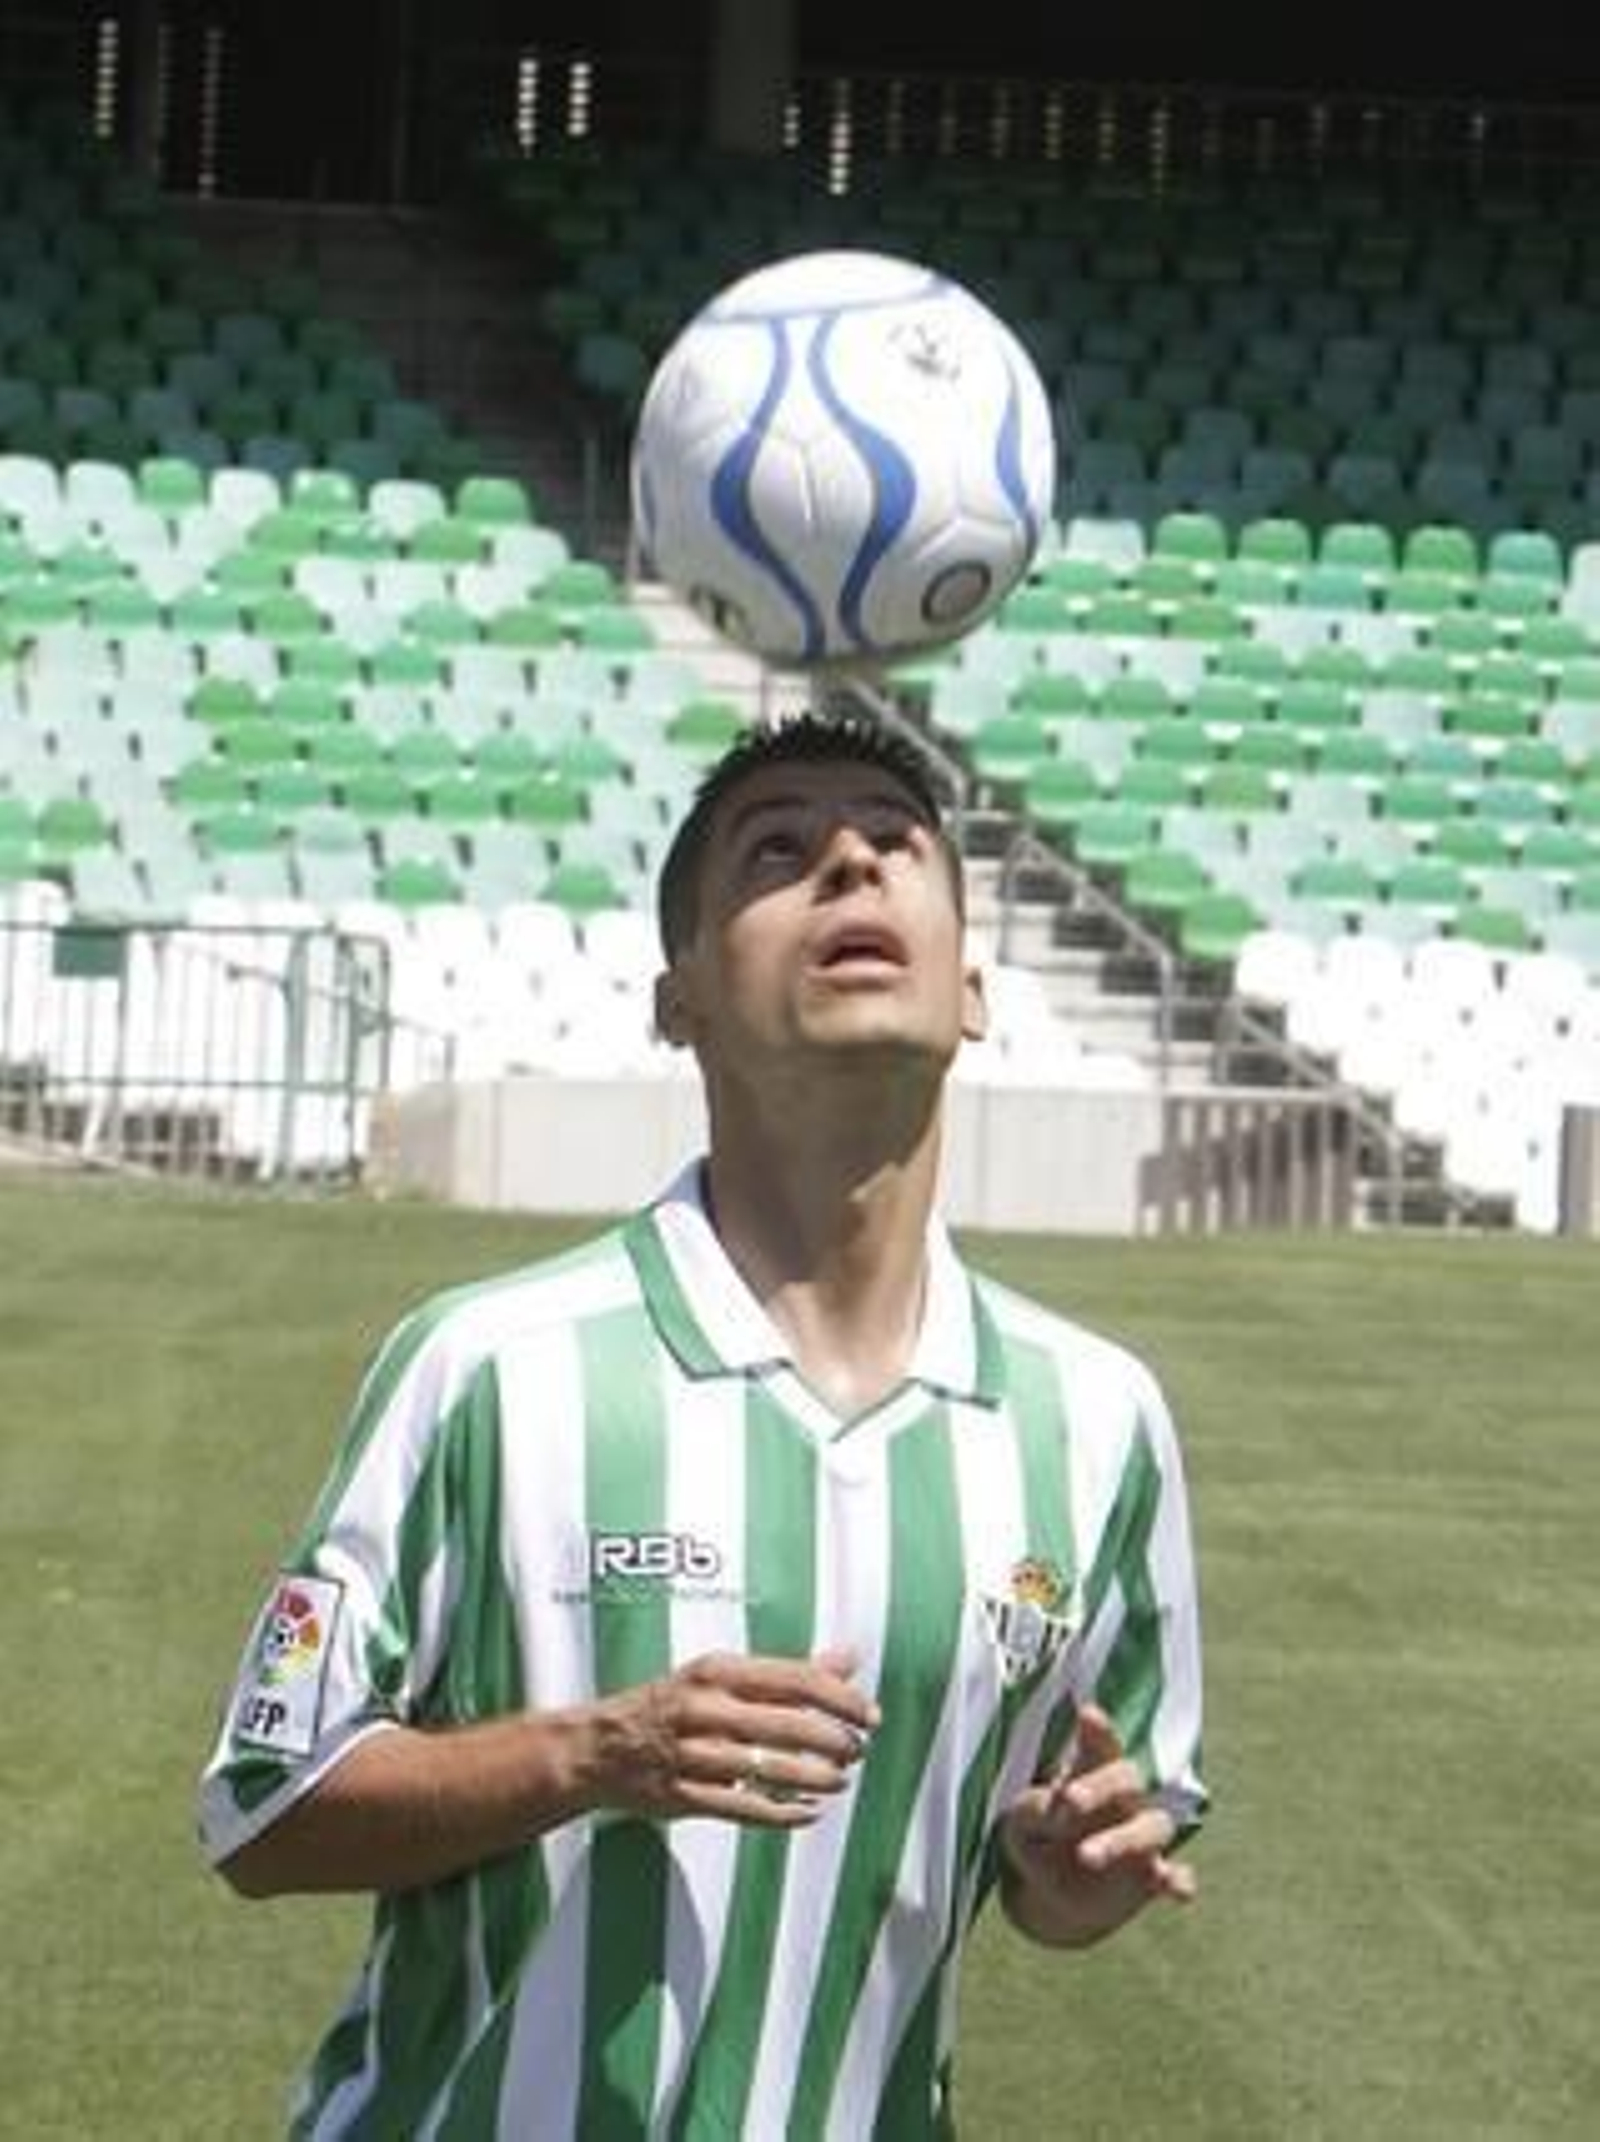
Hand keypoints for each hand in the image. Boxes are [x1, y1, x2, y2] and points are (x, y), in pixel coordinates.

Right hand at [590, 1648, 879, 1828]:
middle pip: (786, 1724)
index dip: (840, 1699)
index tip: (870, 1716)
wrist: (597, 1747)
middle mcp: (703, 1707)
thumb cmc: (673, 1705)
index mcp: (717, 1670)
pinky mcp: (679, 1795)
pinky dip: (780, 1814)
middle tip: (857, 1751)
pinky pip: (740, 1808)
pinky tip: (808, 1814)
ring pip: (766, 1770)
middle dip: (832, 1741)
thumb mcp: (723, 1676)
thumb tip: (849, 1657)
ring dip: (812, 1780)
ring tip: (839, 1782)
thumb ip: (787, 1672)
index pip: (794, 1678)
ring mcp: (689, 1753)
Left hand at [999, 1703, 1195, 1946]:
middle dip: (1101, 1787)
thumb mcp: (1023, 1822)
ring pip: (1154, 1826)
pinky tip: (1177, 1889)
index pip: (1101, 1745)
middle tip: (1069, 1800)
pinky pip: (1178, 1875)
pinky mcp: (1153, 1878)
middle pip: (1128, 1779)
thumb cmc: (1041, 1840)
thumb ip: (1033, 1809)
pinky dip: (1179, 1880)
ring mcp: (1143, 1838)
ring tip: (1085, 1856)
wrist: (1057, 1897)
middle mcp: (1125, 1800)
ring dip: (1123, 1839)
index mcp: (1091, 1774)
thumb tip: (1056, 1808)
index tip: (1088, 1714)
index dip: (1099, 1729)